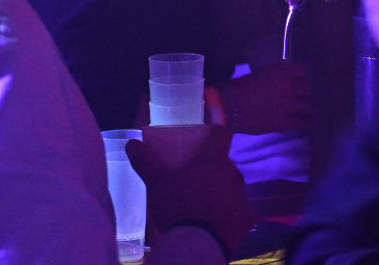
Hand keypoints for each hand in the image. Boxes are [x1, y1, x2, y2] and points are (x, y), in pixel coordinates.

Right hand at [128, 123, 254, 256]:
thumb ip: (145, 161)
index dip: (213, 133)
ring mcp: (241, 197)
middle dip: (211, 169)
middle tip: (192, 180)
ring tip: (200, 205)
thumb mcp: (156, 182)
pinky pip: (237, 211)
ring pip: (230, 187)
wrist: (198, 245)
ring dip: (219, 192)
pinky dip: (227, 214)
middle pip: (223, 164)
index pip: (221, 134)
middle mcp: (232, 174)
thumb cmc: (178, 206)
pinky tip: (213, 222)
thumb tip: (132, 143)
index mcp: (213, 160)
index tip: (204, 139)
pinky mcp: (246, 219)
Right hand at [218, 61, 312, 133]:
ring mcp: (289, 105)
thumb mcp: (260, 74)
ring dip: (308, 110)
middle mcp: (289, 87)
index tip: (300, 81)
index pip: (302, 71)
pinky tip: (306, 126)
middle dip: (306, 94)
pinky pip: (304, 124)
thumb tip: (283, 81)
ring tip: (307, 114)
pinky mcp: (285, 122)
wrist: (229, 106)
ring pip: (309, 107)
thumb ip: (275, 76)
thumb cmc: (240, 87)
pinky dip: (307, 125)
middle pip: (308, 89)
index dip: (302, 77)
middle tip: (303, 98)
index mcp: (282, 72)